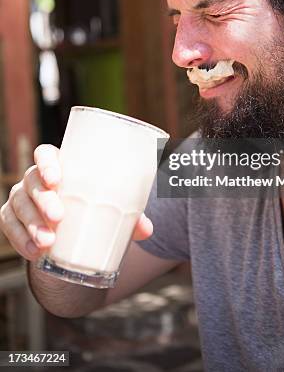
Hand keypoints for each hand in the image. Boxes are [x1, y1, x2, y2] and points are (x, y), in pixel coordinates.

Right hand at [0, 144, 152, 260]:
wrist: (72, 227)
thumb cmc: (94, 204)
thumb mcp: (112, 205)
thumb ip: (130, 213)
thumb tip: (147, 230)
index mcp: (60, 165)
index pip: (46, 154)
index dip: (47, 163)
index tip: (56, 178)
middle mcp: (36, 179)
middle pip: (32, 182)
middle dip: (43, 199)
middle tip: (59, 217)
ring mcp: (21, 198)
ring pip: (19, 206)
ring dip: (32, 224)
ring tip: (48, 242)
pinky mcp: (12, 219)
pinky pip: (9, 227)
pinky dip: (20, 240)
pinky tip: (34, 252)